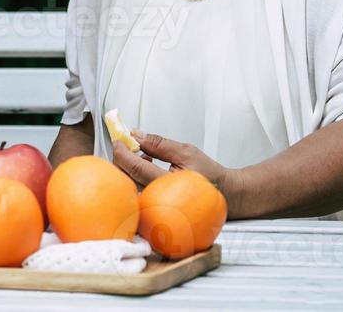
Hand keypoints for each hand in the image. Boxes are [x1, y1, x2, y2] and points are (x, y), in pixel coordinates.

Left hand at [113, 130, 232, 198]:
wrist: (224, 194)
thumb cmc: (208, 174)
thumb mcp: (186, 151)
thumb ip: (159, 144)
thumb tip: (137, 135)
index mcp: (168, 185)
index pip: (136, 168)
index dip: (123, 152)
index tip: (119, 140)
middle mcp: (158, 199)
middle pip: (126, 178)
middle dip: (121, 159)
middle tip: (126, 143)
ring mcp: (154, 206)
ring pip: (128, 185)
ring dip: (127, 167)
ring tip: (143, 154)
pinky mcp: (153, 208)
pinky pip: (135, 191)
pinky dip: (133, 176)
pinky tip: (145, 165)